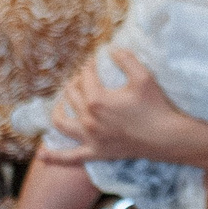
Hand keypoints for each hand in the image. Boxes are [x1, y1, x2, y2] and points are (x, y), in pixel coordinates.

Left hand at [40, 48, 181, 165]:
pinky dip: (54, 157)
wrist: (165, 138)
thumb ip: (125, 59)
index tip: (93, 62)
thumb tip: (111, 50)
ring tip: (64, 102)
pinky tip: (41, 156)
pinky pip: (70, 158)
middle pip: (72, 95)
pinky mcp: (96, 152)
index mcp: (97, 99)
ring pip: (62, 122)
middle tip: (84, 78)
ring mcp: (90, 138)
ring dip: (59, 110)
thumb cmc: (155, 107)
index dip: (88, 66)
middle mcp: (89, 119)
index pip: (85, 77)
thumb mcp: (143, 77)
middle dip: (76, 82)